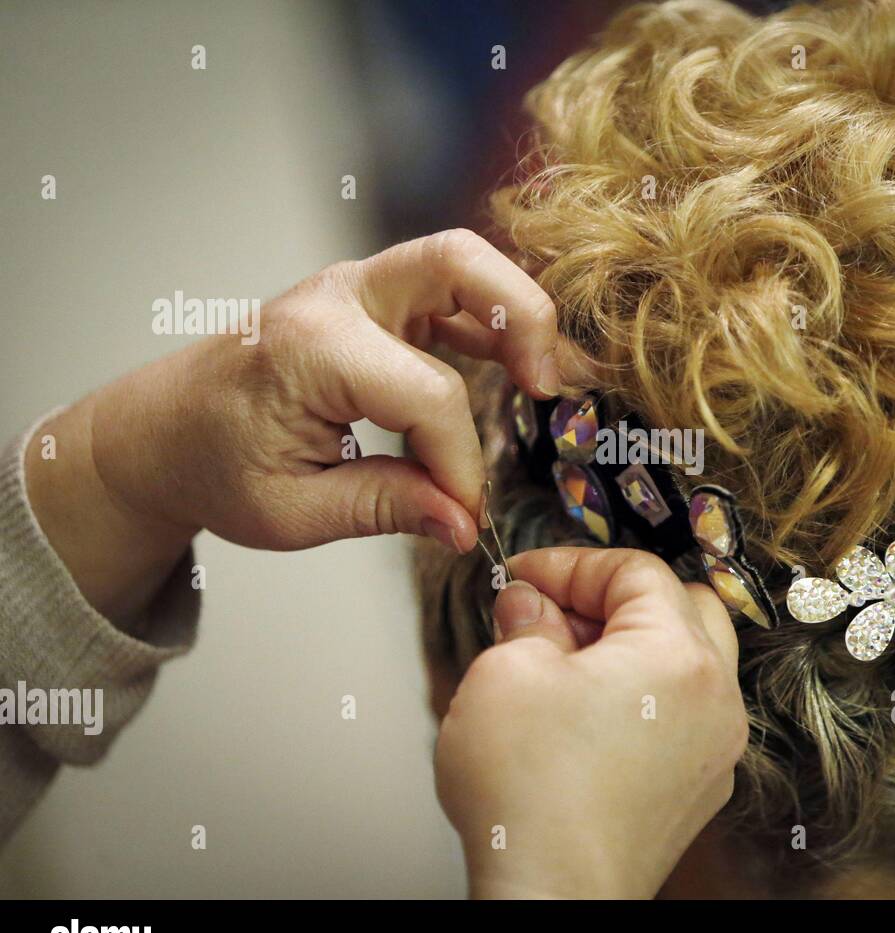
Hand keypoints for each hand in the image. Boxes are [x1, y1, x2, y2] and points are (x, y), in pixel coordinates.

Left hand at [25, 229, 572, 626]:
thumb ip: (386, 509)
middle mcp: (337, 298)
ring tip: (542, 379)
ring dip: (514, 310)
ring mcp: (356, 290)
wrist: (163, 430)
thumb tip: (464, 523)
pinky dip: (490, 320)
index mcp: (312, 348)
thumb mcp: (292, 510)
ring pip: (461, 262)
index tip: (463, 514)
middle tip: (547, 387)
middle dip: (522, 317)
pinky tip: (512, 368)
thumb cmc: (214, 465)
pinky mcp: (372, 302)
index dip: (461, 464)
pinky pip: (447, 290)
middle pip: (458, 262)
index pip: (430, 396)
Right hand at [434, 547, 746, 898]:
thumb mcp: (505, 674)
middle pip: (681, 607)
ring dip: (631, 648)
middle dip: (613, 599)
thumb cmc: (532, 798)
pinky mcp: (699, 788)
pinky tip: (586, 718)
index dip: (571, 564)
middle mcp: (715, 699)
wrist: (550, 896)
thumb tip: (531, 605)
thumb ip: (526, 621)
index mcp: (678, 655)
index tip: (526, 577)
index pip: (637, 570)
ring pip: (687, 662)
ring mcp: (714, 748)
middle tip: (551, 614)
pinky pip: (682, 716)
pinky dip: (643, 698)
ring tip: (564, 667)